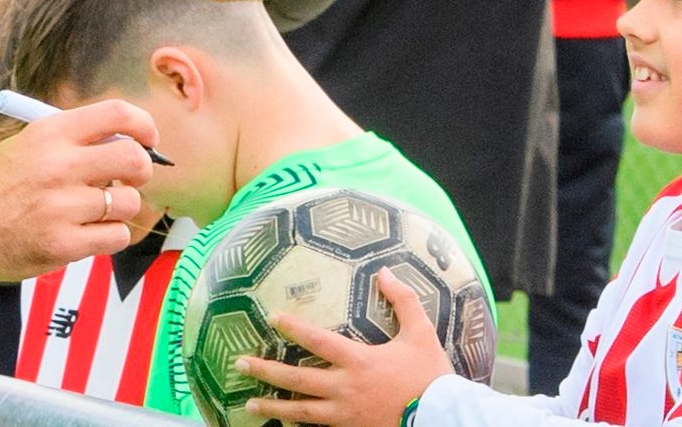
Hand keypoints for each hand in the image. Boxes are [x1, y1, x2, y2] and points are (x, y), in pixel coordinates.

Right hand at [0, 98, 155, 281]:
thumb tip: (128, 142)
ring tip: (95, 211)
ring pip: (129, 203)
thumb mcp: (26, 145)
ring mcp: (61, 208)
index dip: (144, 125)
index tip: (148, 139)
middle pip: (134, 158)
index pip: (117, 114)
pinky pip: (115, 237)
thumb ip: (73, 141)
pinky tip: (87, 233)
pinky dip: (109, 236)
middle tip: (130, 179)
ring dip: (120, 208)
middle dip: (142, 169)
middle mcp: (59, 166)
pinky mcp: (62, 246)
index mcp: (50, 133)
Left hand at [237, 268, 454, 426]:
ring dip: (273, 405)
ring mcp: (345, 414)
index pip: (317, 341)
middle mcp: (345, 388)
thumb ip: (402, 299)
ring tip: (249, 403)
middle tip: (240, 363)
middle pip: (297, 380)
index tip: (272, 317)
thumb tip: (385, 271)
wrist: (442, 417)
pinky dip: (298, 426)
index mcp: (358, 361)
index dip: (293, 327)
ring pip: (300, 412)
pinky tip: (283, 423)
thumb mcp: (420, 332)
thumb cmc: (430, 375)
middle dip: (265, 370)